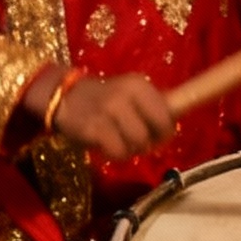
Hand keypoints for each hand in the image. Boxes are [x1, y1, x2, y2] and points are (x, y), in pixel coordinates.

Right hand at [36, 70, 175, 160]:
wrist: (61, 97)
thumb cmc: (102, 100)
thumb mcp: (129, 95)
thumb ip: (153, 105)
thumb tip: (179, 119)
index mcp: (139, 85)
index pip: (168, 115)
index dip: (166, 130)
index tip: (156, 133)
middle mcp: (125, 95)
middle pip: (157, 132)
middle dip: (150, 142)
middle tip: (137, 141)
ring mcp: (109, 110)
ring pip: (138, 143)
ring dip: (131, 149)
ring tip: (119, 142)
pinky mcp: (94, 127)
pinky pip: (119, 152)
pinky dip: (115, 154)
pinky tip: (106, 145)